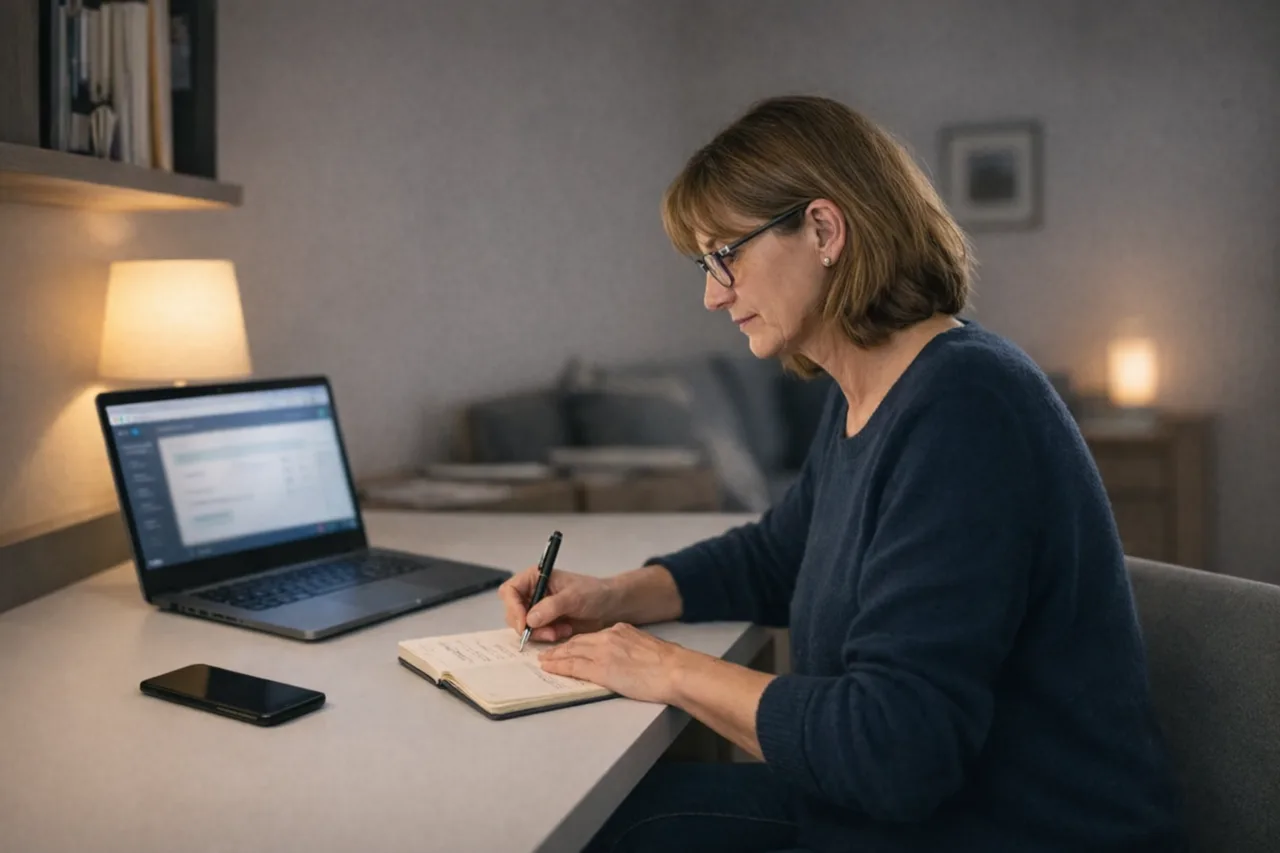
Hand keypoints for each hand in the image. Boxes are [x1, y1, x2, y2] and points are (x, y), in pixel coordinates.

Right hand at [498, 566, 614, 642]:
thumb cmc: (594, 593)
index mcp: (535, 577)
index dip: (513, 607)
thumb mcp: (574, 597)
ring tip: (561, 630)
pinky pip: (535, 635)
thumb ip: (552, 606)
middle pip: (512, 612)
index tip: (524, 623)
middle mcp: (532, 593)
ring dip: (540, 633)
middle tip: (548, 632)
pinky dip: (547, 637)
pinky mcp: (544, 624)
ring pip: (523, 626)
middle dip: (528, 625)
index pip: (510, 591)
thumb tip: (530, 619)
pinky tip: (564, 631)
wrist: (609, 606)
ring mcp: (537, 609)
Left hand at [537, 623, 688, 704]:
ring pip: (572, 652)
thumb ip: (632, 649)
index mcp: (621, 631)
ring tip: (543, 661)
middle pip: (578, 642)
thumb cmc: (670, 665)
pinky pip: (574, 667)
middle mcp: (609, 637)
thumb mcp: (647, 648)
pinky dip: (559, 666)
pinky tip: (550, 668)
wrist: (676, 671)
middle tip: (547, 653)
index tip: (567, 647)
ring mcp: (604, 653)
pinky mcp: (602, 670)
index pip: (592, 637)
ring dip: (555, 657)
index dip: (576, 642)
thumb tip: (628, 659)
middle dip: (560, 648)